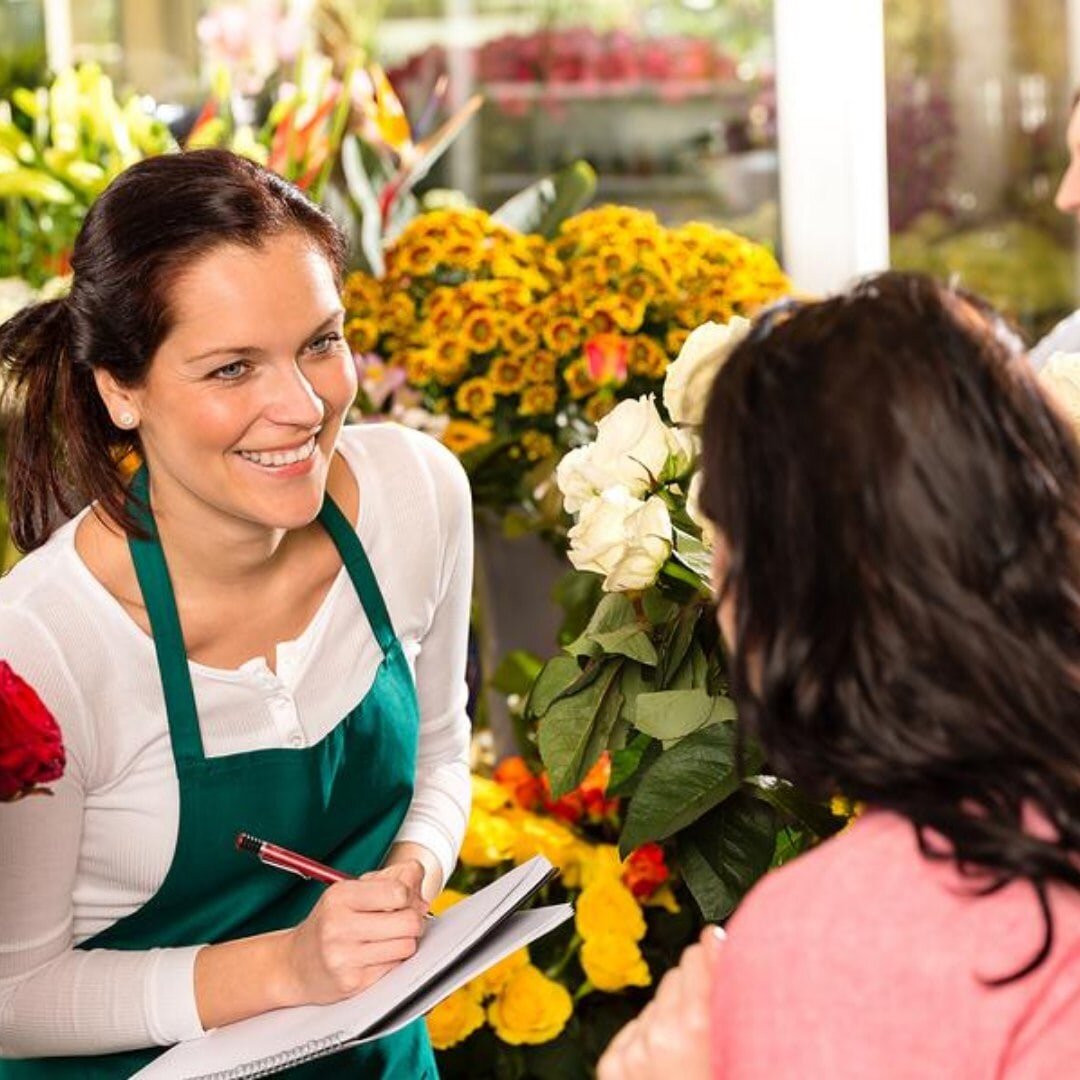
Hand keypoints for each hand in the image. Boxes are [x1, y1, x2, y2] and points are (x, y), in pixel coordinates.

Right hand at [283, 859, 427, 1004]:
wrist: (294, 965)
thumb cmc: (330, 923)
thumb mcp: (351, 891)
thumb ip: (389, 879)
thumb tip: (420, 882)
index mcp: (341, 895)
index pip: (399, 891)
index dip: (409, 894)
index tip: (403, 898)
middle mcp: (339, 925)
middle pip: (409, 920)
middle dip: (414, 920)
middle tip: (404, 920)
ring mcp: (344, 957)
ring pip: (407, 946)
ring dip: (406, 942)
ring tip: (390, 938)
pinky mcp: (352, 982)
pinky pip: (395, 968)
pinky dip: (393, 960)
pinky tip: (377, 956)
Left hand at [597, 926, 724, 1079]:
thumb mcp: (736, 1044)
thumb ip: (726, 994)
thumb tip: (720, 941)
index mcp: (696, 1024)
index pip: (697, 956)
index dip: (710, 952)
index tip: (715, 942)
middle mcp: (660, 1031)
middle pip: (676, 976)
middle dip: (690, 991)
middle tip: (707, 1021)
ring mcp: (632, 1047)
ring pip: (654, 1004)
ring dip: (668, 1018)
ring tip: (686, 1051)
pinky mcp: (613, 1063)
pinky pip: (633, 1028)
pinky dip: (645, 1040)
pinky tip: (663, 1064)